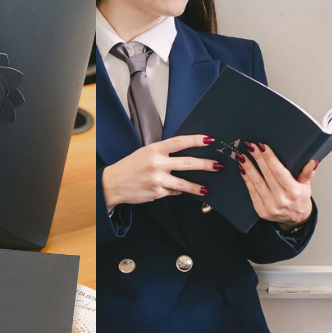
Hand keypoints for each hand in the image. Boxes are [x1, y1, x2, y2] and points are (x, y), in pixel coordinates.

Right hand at [100, 134, 222, 206]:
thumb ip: (163, 153)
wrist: (112, 184)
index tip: (209, 140)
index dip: (196, 140)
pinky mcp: (157, 192)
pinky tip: (179, 190)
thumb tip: (185, 154)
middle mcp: (157, 164)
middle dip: (206, 164)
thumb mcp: (144, 153)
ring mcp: (157, 179)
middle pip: (188, 163)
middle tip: (218, 165)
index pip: (179, 142)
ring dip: (198, 186)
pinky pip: (173, 191)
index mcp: (154, 150)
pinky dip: (177, 190)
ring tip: (208, 189)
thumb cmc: (130, 166)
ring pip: (184, 183)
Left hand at [237, 142, 317, 228]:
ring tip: (242, 156)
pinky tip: (242, 170)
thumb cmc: (300, 199)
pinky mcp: (261, 211)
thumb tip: (312, 162)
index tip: (262, 146)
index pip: (279, 172)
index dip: (269, 158)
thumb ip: (307, 173)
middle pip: (267, 175)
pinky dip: (246, 180)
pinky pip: (252, 192)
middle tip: (250, 146)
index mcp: (294, 192)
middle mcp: (282, 200)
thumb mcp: (306, 185)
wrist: (296, 220)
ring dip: (248, 168)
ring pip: (257, 183)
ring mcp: (270, 206)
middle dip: (258, 159)